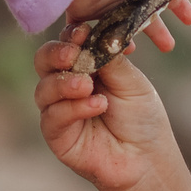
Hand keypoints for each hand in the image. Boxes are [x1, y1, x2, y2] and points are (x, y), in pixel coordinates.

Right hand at [34, 41, 179, 190]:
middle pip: (44, 61)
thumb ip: (110, 59)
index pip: (67, 43)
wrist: (147, 157)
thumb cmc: (141, 118)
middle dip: (55, 54)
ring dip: (64, 83)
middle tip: (72, 55)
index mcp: (85, 66)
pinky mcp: (56, 135)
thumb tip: (92, 36)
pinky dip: (73, 108)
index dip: (70, 36)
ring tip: (88, 86)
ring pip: (43, 89)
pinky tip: (97, 106)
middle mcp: (66, 85)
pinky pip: (52, 117)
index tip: (82, 33)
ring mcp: (59, 109)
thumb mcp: (132, 81)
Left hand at [64, 0, 190, 53]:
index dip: (180, 6)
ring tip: (132, 51)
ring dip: (129, 40)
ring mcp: (106, 5)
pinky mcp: (84, 14)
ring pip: (122, 29)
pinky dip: (99, 45)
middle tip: (168, 46)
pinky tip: (107, 54)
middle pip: (147, 17)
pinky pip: (93, 34)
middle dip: (159, 32)